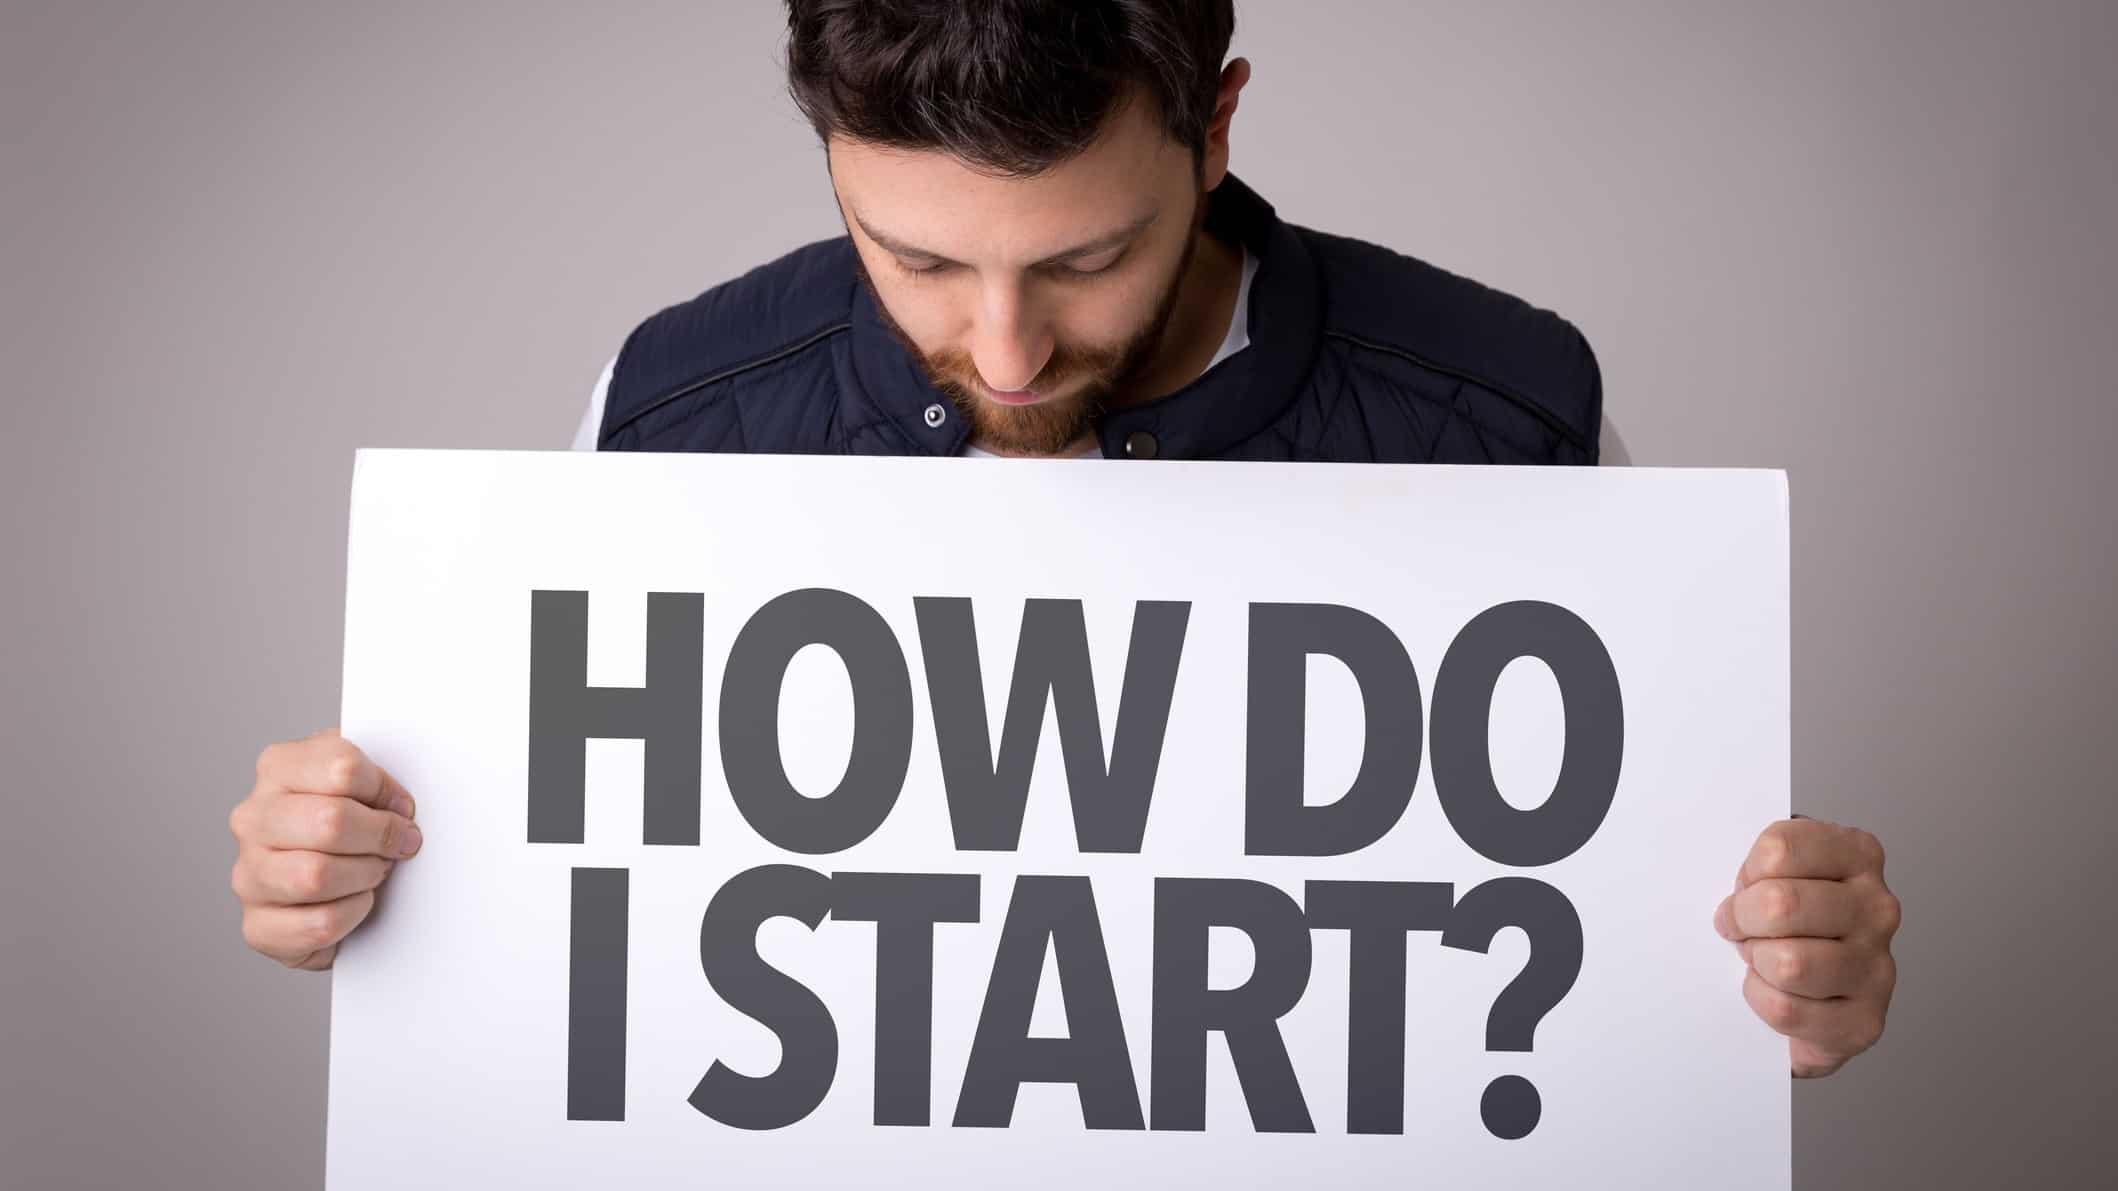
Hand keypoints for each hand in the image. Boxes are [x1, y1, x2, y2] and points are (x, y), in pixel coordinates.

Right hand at [229, 727, 421, 969]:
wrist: (326, 883)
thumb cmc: (351, 825)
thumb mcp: (364, 781)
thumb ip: (381, 774)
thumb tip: (399, 806)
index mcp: (279, 768)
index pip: (343, 769)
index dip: (386, 791)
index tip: (401, 807)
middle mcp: (253, 818)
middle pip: (331, 822)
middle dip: (379, 836)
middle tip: (399, 844)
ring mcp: (248, 873)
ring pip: (316, 876)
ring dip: (365, 875)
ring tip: (374, 871)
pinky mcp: (258, 925)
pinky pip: (320, 923)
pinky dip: (353, 914)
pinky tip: (355, 901)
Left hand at [1713, 816, 1899, 1076]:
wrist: (1816, 991)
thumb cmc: (1789, 922)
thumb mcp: (1773, 874)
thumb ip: (1756, 872)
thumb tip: (1731, 908)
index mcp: (1858, 857)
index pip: (1779, 849)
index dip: (1747, 874)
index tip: (1750, 886)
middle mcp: (1877, 908)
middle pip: (1780, 903)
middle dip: (1743, 920)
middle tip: (1743, 928)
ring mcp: (1878, 966)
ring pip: (1788, 963)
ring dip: (1758, 963)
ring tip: (1764, 959)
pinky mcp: (1864, 1020)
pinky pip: (1786, 1009)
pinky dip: (1762, 1001)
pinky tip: (1775, 991)